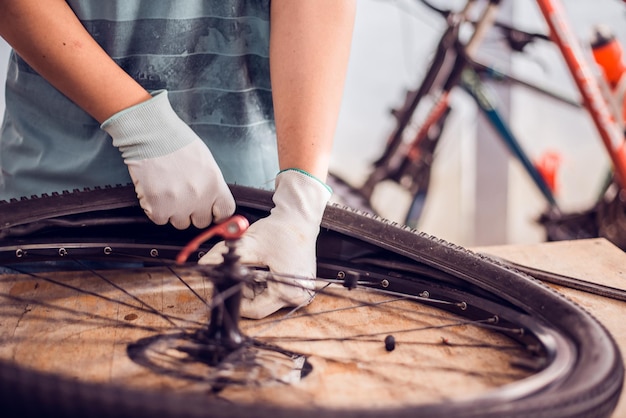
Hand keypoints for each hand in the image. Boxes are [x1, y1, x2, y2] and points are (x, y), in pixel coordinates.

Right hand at [102, 90, 234, 228]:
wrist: (150, 135)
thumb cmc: (177, 142)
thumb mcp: (205, 161)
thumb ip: (211, 185)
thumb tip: (214, 202)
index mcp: (214, 184)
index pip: (225, 212)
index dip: (217, 213)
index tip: (211, 212)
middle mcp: (199, 197)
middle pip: (201, 221)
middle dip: (193, 212)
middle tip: (183, 196)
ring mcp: (178, 205)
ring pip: (180, 223)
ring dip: (174, 211)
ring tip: (167, 190)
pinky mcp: (158, 208)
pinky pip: (160, 219)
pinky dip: (156, 209)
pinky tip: (155, 192)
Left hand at [200, 169, 331, 318]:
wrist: (299, 217)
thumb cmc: (282, 229)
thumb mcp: (250, 243)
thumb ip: (224, 256)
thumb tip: (204, 265)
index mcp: (288, 291)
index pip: (254, 309)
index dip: (236, 297)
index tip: (224, 286)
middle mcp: (297, 296)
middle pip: (259, 304)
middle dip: (244, 289)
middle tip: (238, 271)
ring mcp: (299, 292)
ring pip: (265, 298)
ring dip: (253, 285)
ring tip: (254, 264)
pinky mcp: (297, 286)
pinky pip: (273, 291)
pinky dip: (262, 281)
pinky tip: (262, 266)